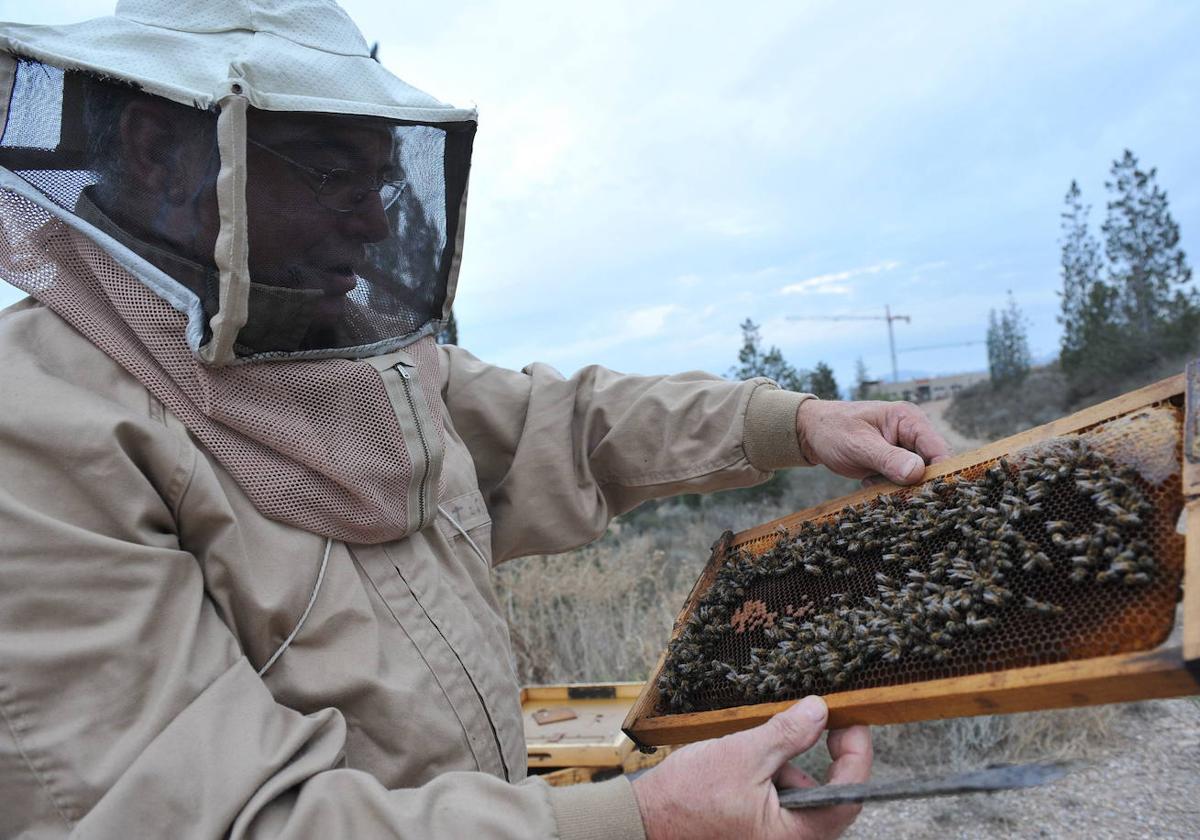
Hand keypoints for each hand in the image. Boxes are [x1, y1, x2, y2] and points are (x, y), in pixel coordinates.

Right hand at [631, 696, 871, 839]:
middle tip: (809, 721)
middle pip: (828, 795)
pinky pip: (780, 799)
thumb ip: (787, 734)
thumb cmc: (688, 798)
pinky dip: (771, 775)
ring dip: (788, 764)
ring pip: (802, 794)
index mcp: (794, 836)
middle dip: (816, 757)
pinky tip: (744, 763)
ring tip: (754, 747)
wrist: (646, 818)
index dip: (856, 754)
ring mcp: (773, 837)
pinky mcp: (758, 829)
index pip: (849, 795)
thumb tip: (820, 711)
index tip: (849, 721)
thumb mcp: (742, 755)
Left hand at [796, 399, 950, 484]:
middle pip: (932, 466)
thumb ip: (887, 458)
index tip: (931, 497)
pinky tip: (869, 481)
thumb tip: (917, 473)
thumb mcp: (858, 445)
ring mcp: (904, 448)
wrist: (811, 432)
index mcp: (909, 419)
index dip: (940, 474)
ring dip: (901, 487)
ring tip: (873, 481)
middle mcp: (912, 433)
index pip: (939, 449)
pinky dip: (890, 487)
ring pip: (918, 477)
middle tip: (897, 496)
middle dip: (918, 484)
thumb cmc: (832, 430)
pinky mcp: (895, 462)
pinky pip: (903, 481)